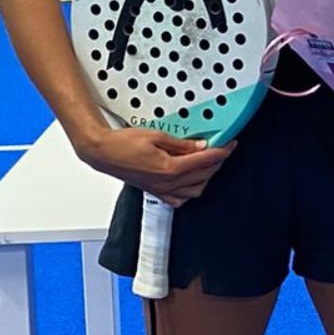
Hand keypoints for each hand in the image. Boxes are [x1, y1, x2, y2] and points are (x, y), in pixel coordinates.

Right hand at [77, 126, 234, 207]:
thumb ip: (182, 144)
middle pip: (203, 176)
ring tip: (209, 163)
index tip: (230, 145)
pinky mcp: (155, 192)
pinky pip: (179, 199)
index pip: (205, 161)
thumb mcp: (157, 135)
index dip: (221, 151)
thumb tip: (200, 145)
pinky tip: (191, 181)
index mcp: (169, 168)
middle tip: (222, 150)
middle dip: (217, 162)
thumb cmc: (123, 143)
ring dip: (206, 177)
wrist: (103, 153)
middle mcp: (167, 183)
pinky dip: (190, 191)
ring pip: (195, 191)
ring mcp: (161, 190)